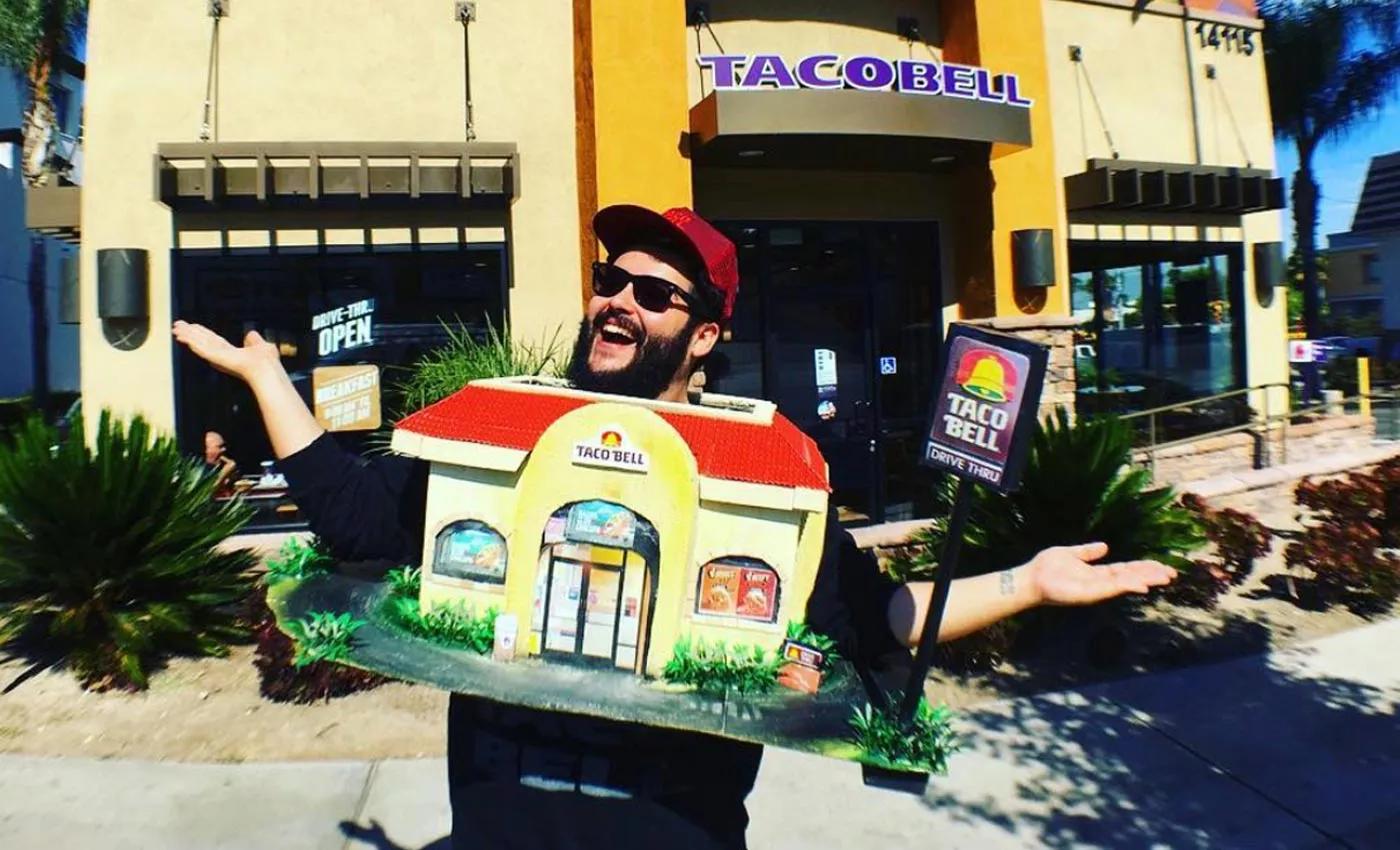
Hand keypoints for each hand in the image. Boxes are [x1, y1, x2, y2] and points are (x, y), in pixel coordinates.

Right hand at [172, 321, 282, 385]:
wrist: (266, 368)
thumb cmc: (267, 362)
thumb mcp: (260, 345)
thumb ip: (253, 340)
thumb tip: (251, 334)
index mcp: (231, 352)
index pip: (213, 340)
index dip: (202, 333)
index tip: (192, 326)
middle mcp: (222, 354)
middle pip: (203, 340)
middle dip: (190, 333)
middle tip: (176, 325)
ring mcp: (218, 357)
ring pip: (199, 343)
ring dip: (187, 336)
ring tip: (175, 329)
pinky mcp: (216, 358)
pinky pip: (201, 349)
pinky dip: (191, 342)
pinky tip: (182, 337)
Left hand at [1027, 542, 1175, 606]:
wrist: (1030, 578)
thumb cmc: (1046, 567)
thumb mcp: (1071, 553)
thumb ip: (1088, 552)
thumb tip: (1105, 546)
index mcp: (1097, 572)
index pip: (1126, 570)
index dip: (1143, 567)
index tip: (1162, 566)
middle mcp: (1100, 582)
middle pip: (1131, 577)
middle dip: (1151, 575)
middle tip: (1172, 573)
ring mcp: (1096, 589)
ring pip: (1127, 584)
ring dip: (1146, 580)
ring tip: (1165, 577)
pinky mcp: (1089, 594)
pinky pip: (1112, 589)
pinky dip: (1128, 586)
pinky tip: (1143, 585)